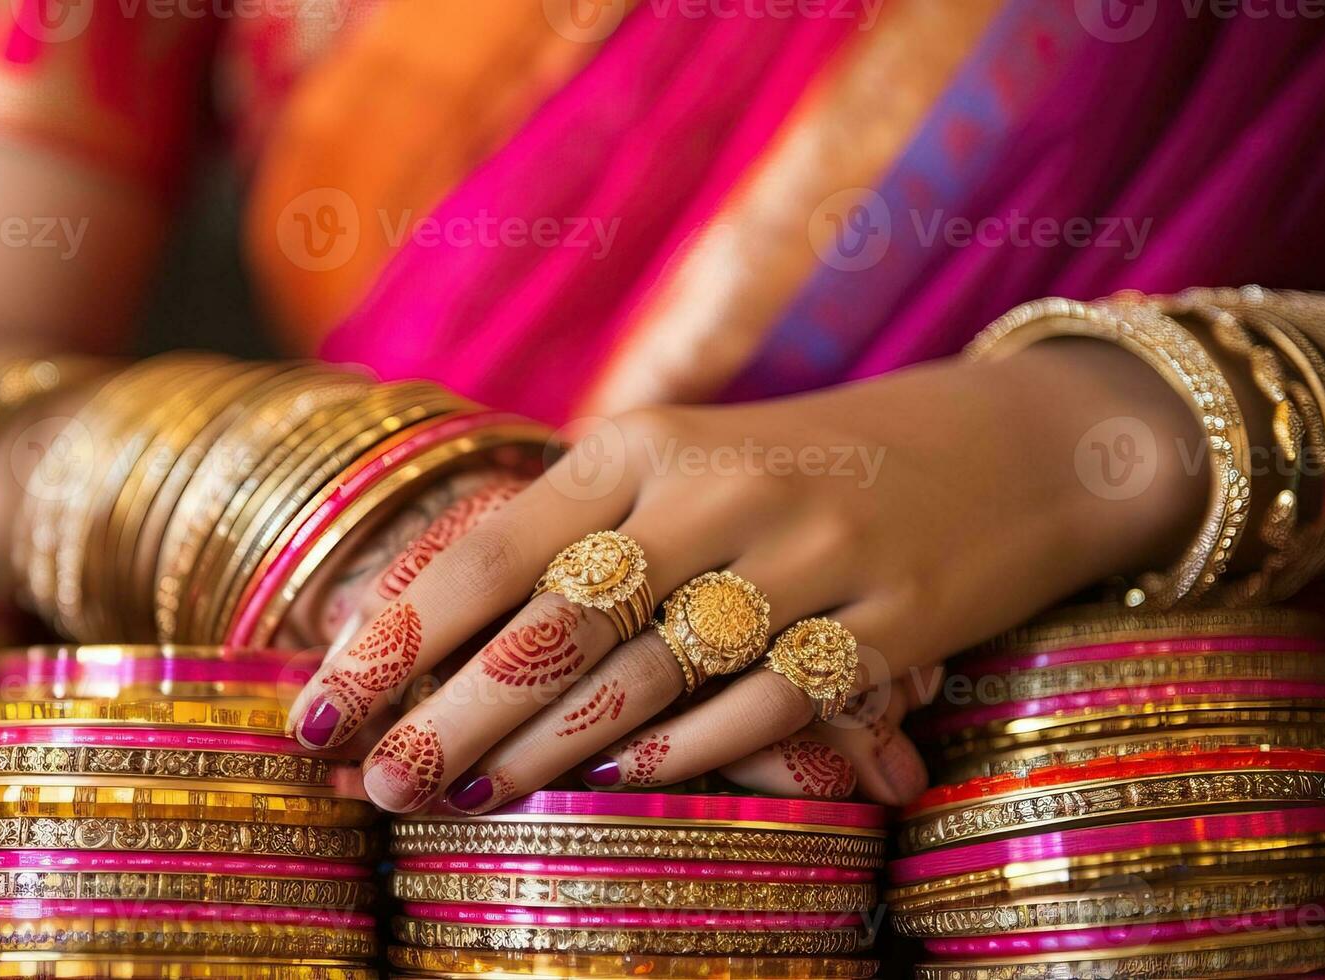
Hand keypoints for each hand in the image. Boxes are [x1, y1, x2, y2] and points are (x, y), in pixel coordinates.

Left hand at [286, 341, 1205, 811]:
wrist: (1004, 445)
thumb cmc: (796, 465)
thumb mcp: (676, 460)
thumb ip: (569, 528)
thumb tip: (414, 615)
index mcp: (644, 444)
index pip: (494, 548)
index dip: (396, 635)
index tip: (319, 706)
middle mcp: (719, 493)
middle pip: (555, 627)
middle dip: (449, 717)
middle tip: (376, 785)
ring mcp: (812, 560)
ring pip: (649, 677)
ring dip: (544, 751)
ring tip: (460, 797)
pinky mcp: (889, 628)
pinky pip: (764, 709)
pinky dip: (685, 751)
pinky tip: (618, 782)